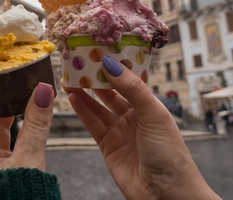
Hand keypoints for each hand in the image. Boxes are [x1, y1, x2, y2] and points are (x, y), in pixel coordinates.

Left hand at [0, 83, 53, 178]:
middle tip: (0, 88)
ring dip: (5, 115)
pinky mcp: (6, 171)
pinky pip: (8, 144)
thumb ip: (36, 125)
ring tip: (18, 98)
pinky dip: (18, 130)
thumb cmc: (17, 199)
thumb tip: (43, 92)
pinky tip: (29, 118)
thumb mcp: (27, 159)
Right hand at [65, 56, 219, 199]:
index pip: (128, 82)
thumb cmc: (170, 154)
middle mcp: (133, 118)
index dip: (113, 69)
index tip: (98, 54)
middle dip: (95, 80)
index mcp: (149, 107)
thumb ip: (132, 89)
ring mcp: (120, 132)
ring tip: (70, 79)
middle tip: (79, 65)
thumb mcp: (154, 114)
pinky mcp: (107, 146)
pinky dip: (82, 111)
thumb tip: (111, 64)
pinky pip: (92, 124)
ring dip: (84, 94)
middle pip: (110, 94)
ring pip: (98, 108)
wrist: (166, 193)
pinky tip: (73, 98)